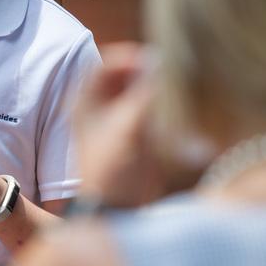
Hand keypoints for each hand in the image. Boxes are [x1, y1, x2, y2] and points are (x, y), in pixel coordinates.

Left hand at [73, 42, 162, 206]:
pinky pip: (151, 105)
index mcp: (86, 101)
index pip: (107, 63)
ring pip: (139, 88)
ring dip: (156, 84)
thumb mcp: (127, 129)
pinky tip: (179, 104)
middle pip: (125, 73)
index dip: (129, 57)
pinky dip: (163, 100)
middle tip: (171, 70)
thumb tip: (158, 62)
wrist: (118, 208)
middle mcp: (100, 105)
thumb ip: (143, 94)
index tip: (154, 61)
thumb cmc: (112, 170)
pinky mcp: (137, 131)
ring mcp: (119, 117)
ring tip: (177, 85)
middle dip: (147, 69)